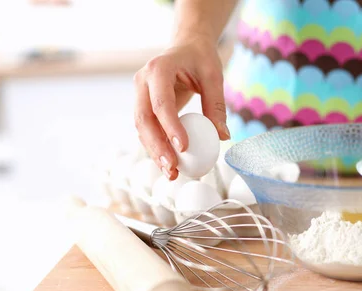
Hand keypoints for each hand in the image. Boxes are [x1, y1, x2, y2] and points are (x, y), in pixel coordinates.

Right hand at [133, 37, 229, 179]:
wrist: (186, 46)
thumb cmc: (201, 58)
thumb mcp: (213, 76)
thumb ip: (216, 105)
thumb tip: (222, 137)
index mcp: (158, 69)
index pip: (161, 103)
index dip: (171, 127)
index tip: (185, 147)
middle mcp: (142, 82)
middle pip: (144, 119)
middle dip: (157, 147)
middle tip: (173, 168)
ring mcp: (139, 95)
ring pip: (142, 129)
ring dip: (155, 152)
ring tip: (172, 173)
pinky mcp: (143, 106)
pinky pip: (147, 130)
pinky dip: (157, 148)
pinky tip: (170, 165)